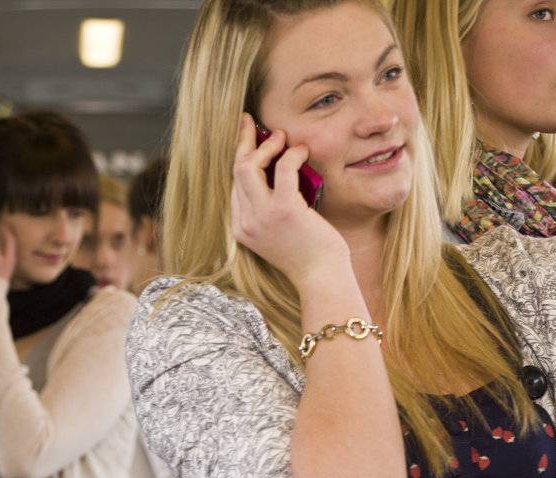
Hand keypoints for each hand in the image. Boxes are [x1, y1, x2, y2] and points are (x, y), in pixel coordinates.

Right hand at [230, 115, 348, 284]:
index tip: (248, 138)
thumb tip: (278, 172)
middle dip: (243, 141)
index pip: (234, 185)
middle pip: (236, 171)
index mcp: (241, 230)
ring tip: (281, 136)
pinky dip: (292, 154)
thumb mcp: (280, 233)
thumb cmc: (308, 256)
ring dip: (266, 145)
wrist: (321, 278)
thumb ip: (270, 209)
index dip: (241, 158)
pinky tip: (302, 151)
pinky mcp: (284, 210)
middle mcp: (246, 223)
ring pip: (248, 166)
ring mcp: (262, 217)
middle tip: (251, 122)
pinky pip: (282, 168)